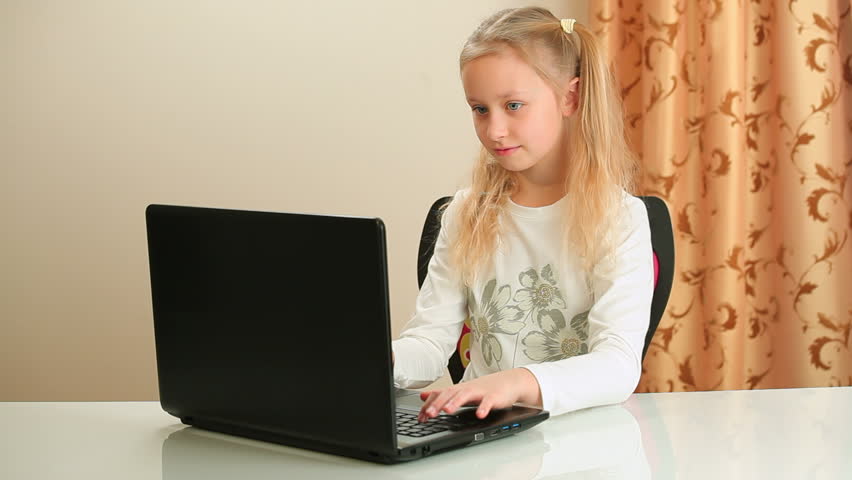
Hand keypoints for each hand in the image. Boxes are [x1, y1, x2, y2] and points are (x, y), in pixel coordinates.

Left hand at [417, 368, 541, 421]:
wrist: (509, 382)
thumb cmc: (484, 388)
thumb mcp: (461, 391)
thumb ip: (442, 395)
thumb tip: (423, 396)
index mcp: (458, 389)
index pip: (440, 394)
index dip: (429, 404)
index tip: (420, 417)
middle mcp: (467, 389)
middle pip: (450, 394)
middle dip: (439, 404)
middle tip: (429, 414)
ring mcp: (481, 392)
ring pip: (466, 395)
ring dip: (456, 402)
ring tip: (448, 411)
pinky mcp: (494, 397)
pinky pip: (488, 402)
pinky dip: (484, 408)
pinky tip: (480, 415)